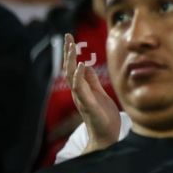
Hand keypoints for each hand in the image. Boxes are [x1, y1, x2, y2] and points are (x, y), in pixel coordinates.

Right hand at [64, 33, 119, 151]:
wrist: (106, 136)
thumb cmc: (102, 116)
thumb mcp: (98, 93)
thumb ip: (91, 80)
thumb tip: (85, 64)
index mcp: (81, 88)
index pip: (73, 67)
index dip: (71, 53)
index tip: (69, 38)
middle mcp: (78, 93)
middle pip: (69, 69)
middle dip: (68, 53)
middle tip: (67, 36)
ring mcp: (81, 99)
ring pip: (72, 78)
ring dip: (71, 62)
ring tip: (71, 47)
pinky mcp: (88, 106)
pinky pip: (81, 90)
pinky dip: (79, 77)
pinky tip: (80, 66)